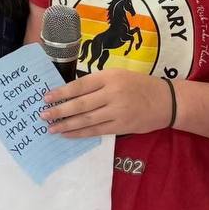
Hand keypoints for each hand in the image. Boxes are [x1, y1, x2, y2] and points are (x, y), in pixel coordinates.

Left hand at [42, 69, 170, 137]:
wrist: (166, 101)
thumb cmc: (138, 85)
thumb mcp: (118, 75)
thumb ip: (97, 83)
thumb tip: (70, 93)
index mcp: (109, 77)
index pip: (80, 85)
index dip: (61, 92)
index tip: (46, 97)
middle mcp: (112, 93)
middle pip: (80, 104)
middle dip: (60, 110)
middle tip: (43, 115)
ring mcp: (117, 111)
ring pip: (87, 120)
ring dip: (66, 125)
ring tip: (51, 128)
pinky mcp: (121, 126)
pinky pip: (96, 131)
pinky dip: (80, 133)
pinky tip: (68, 134)